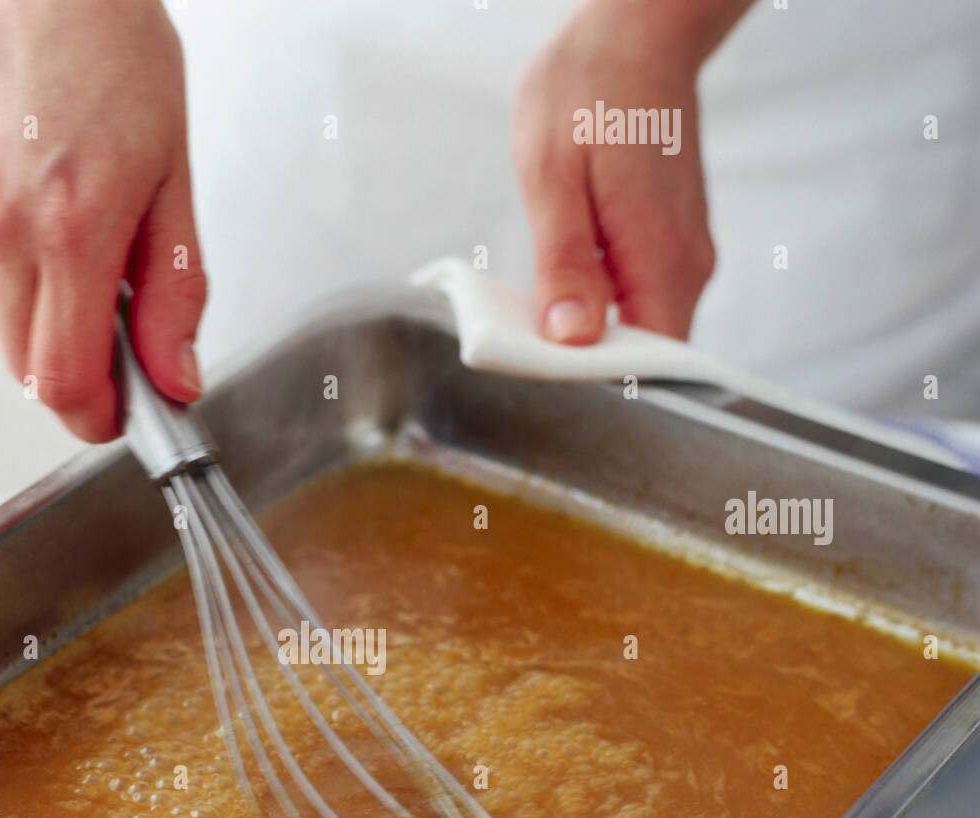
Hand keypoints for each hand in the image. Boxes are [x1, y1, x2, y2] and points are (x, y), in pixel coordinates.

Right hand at [0, 0, 205, 442]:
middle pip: (26, 367)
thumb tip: (175, 376)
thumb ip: (176, 293)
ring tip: (75, 246)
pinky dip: (2, 266)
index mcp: (71, 229)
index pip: (64, 382)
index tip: (121, 416)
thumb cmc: (112, 53)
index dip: (96, 418)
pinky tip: (28, 209)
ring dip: (39, 317)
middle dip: (76, 372)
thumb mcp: (173, 179)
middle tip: (117, 338)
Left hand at [514, 0, 749, 344]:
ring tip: (543, 315)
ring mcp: (685, 259)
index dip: (596, 383)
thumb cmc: (592, 88)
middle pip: (644, 357)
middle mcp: (686, 267)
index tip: (546, 377)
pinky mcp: (675, 249)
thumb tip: (571, 335)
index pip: (646, 363)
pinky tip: (567, 288)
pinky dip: (603, 309)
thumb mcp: (553, 173)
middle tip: (530, 349)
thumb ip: (564, 262)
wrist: (640, 32)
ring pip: (642, 332)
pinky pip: (641, 302)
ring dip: (592, 337)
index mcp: (658, 255)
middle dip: (588, 365)